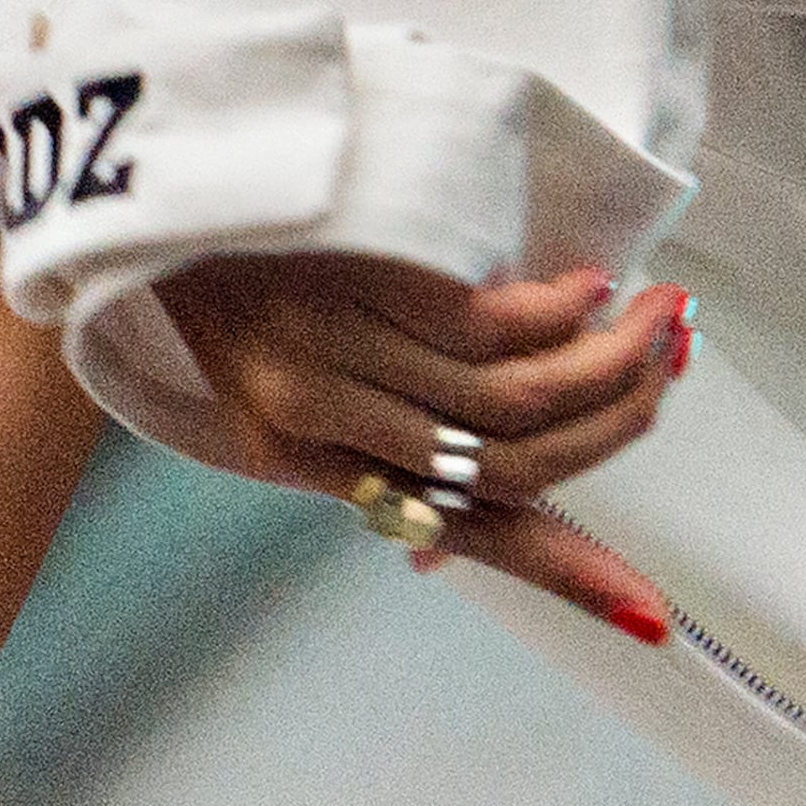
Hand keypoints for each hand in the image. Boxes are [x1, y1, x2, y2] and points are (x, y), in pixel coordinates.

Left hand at [160, 253, 687, 641]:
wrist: (138, 189)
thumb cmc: (214, 280)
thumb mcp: (275, 384)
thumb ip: (364, 441)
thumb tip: (468, 508)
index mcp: (302, 461)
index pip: (460, 534)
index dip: (562, 574)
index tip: (648, 616)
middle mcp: (321, 420)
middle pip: (511, 463)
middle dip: (616, 426)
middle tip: (668, 374)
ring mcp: (336, 351)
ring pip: (514, 397)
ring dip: (610, 364)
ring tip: (656, 322)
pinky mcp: (351, 281)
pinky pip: (488, 321)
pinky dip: (558, 310)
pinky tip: (586, 287)